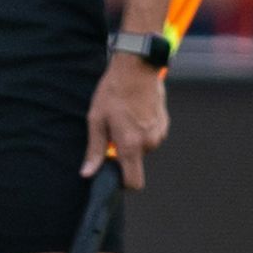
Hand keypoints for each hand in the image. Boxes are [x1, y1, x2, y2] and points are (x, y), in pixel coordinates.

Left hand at [83, 55, 168, 189]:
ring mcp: (159, 134)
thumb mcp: (96, 120)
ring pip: (142, 147)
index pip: (134, 182)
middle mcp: (149, 143)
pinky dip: (140, 130)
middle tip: (110, 131)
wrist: (137, 69)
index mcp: (131, 145)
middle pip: (135, 162)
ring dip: (131, 139)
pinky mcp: (165, 124)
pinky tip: (132, 112)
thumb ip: (94, 149)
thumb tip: (88, 173)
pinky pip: (150, 135)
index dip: (121, 182)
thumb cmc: (113, 93)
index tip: (110, 170)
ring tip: (121, 117)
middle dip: (122, 153)